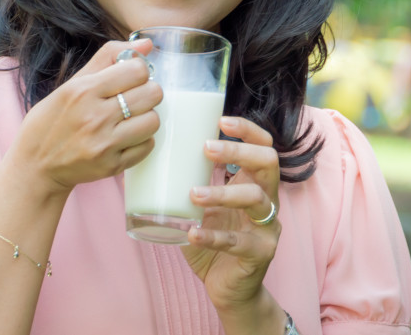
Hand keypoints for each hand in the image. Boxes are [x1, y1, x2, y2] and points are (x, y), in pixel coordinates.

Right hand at [9, 39, 162, 195]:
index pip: (138, 70)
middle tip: (133, 97)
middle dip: (147, 92)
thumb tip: (147, 44)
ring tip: (130, 118)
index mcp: (83, 90)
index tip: (129, 77)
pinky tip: (125, 137)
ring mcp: (104, 144)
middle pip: (152, 93)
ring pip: (153, 120)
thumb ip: (108, 57)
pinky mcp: (112, 165)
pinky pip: (147, 145)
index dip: (138, 71)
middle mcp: (95, 117)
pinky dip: (141, 140)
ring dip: (145, 116)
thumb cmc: (52, 120)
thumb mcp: (72, 83)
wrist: (36, 165)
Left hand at [182, 116, 280, 315]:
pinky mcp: (260, 253)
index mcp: (253, 183)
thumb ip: (184, 185)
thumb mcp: (200, 208)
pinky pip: (238, 242)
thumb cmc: (213, 240)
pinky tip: (192, 233)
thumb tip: (143, 160)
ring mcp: (267, 228)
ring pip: (255, 199)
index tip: (220, 120)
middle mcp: (267, 200)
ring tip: (193, 194)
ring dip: (222, 193)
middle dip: (238, 151)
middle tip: (206, 148)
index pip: (263, 146)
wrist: (230, 290)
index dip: (248, 130)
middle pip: (267, 163)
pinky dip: (213, 236)